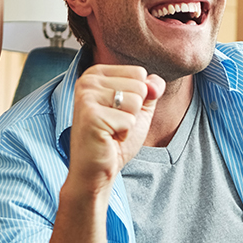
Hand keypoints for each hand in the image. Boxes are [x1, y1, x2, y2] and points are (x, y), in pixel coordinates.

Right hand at [68, 65, 165, 192]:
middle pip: (139, 85)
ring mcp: (87, 96)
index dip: (139, 97)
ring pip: (135, 101)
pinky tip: (108, 137)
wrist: (96, 169)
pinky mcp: (91, 115)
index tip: (119, 112)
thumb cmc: (114, 139)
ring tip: (112, 130)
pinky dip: (124, 133)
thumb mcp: (139, 110)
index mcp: (97, 74)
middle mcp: (88, 80)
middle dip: (134, 111)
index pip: (139, 72)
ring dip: (130, 122)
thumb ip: (150, 90)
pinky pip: (129, 119)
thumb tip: (155, 82)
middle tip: (115, 123)